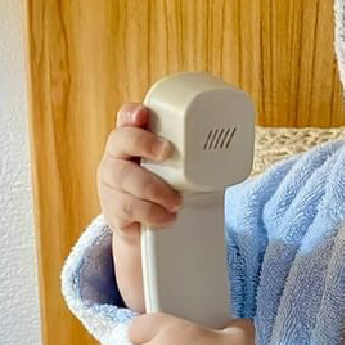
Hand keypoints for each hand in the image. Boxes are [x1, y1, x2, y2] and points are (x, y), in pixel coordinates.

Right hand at [97, 103, 183, 248]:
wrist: (145, 231)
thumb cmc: (163, 191)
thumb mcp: (175, 169)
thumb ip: (190, 155)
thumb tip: (232, 147)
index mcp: (132, 141)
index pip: (126, 117)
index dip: (133, 113)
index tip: (146, 114)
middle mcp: (116, 158)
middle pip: (120, 142)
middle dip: (144, 143)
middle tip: (167, 152)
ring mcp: (111, 184)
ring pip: (125, 178)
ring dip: (155, 188)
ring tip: (177, 201)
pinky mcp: (114, 211)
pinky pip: (128, 208)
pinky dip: (153, 213)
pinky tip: (167, 216)